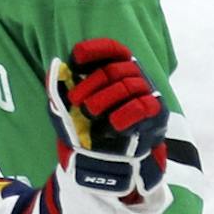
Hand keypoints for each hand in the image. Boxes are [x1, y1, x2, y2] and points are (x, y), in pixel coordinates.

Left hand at [51, 39, 168, 197]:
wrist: (103, 164)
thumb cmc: (85, 130)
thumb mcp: (65, 109)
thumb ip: (58, 88)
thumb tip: (57, 65)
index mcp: (115, 71)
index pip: (111, 50)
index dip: (95, 49)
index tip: (76, 57)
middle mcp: (134, 78)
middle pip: (116, 69)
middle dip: (92, 82)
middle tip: (75, 100)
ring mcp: (147, 95)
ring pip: (129, 86)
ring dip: (105, 98)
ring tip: (89, 113)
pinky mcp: (156, 115)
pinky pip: (145, 106)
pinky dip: (127, 113)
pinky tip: (113, 123)